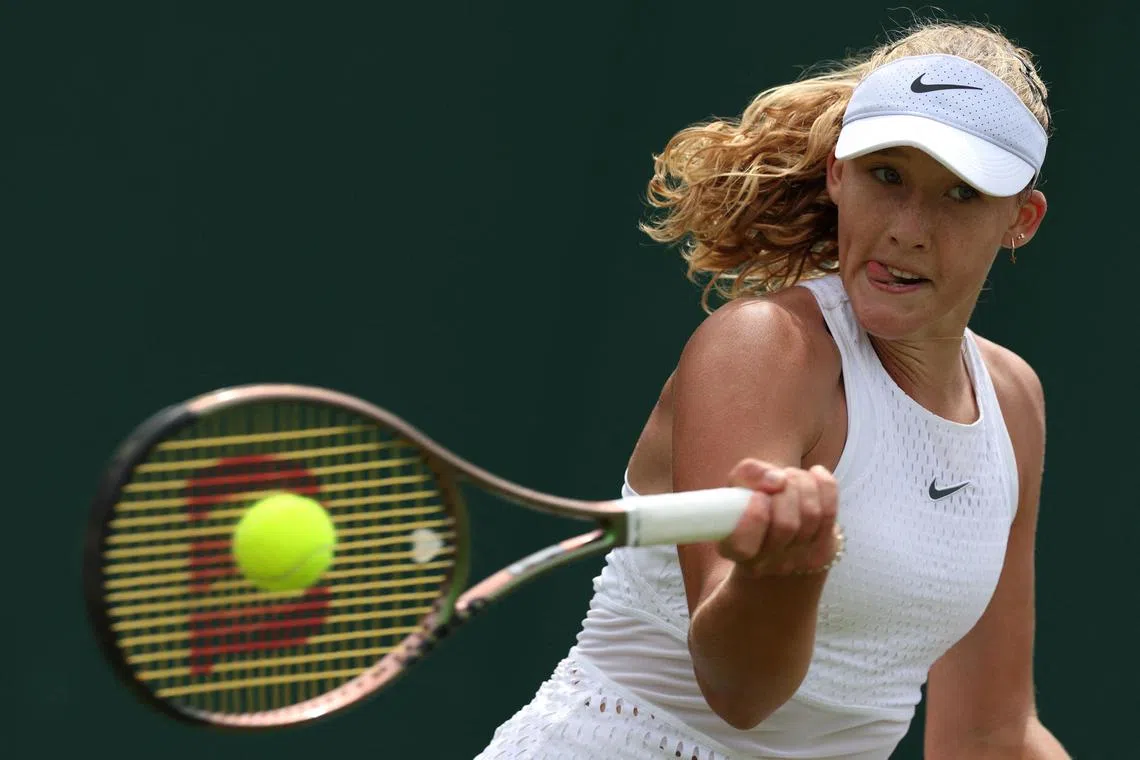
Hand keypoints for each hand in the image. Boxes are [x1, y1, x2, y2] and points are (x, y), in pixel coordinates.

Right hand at [718, 458, 842, 577]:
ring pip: (811, 515)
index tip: (759, 495)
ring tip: (792, 477)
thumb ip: (748, 474)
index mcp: (733, 550)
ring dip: (803, 484)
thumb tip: (778, 480)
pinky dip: (825, 485)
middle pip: (785, 525)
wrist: (778, 521)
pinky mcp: (822, 553)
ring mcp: (797, 561)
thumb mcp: (738, 484)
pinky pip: (830, 512)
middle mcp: (765, 563)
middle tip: (779, 479)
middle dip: (786, 490)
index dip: (754, 516)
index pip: (742, 545)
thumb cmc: (751, 500)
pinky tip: (814, 474)